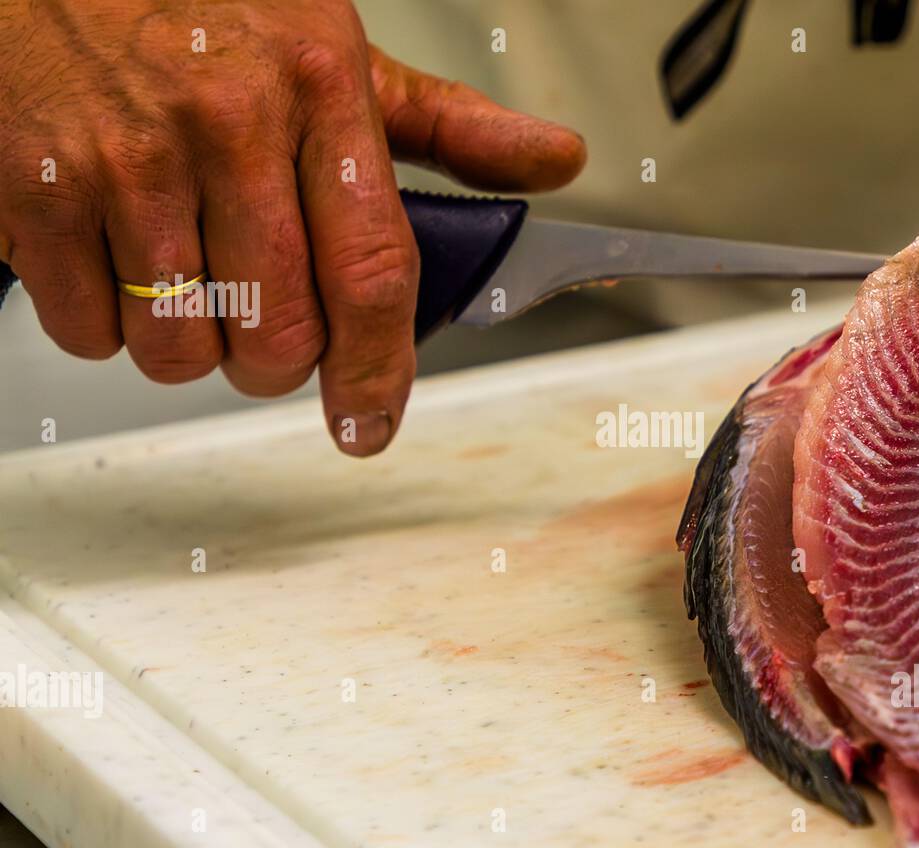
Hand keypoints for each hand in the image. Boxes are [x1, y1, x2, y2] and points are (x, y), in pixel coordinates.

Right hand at [0, 0, 584, 454]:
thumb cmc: (203, 2)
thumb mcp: (340, 49)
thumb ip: (450, 126)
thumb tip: (554, 161)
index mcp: (320, 90)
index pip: (372, 271)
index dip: (380, 371)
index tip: (372, 422)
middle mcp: (228, 124)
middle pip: (278, 335)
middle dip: (277, 363)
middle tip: (266, 325)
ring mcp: (127, 159)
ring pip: (181, 349)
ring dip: (190, 345)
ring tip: (185, 276)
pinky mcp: (34, 188)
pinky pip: (88, 329)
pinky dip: (105, 323)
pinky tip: (118, 258)